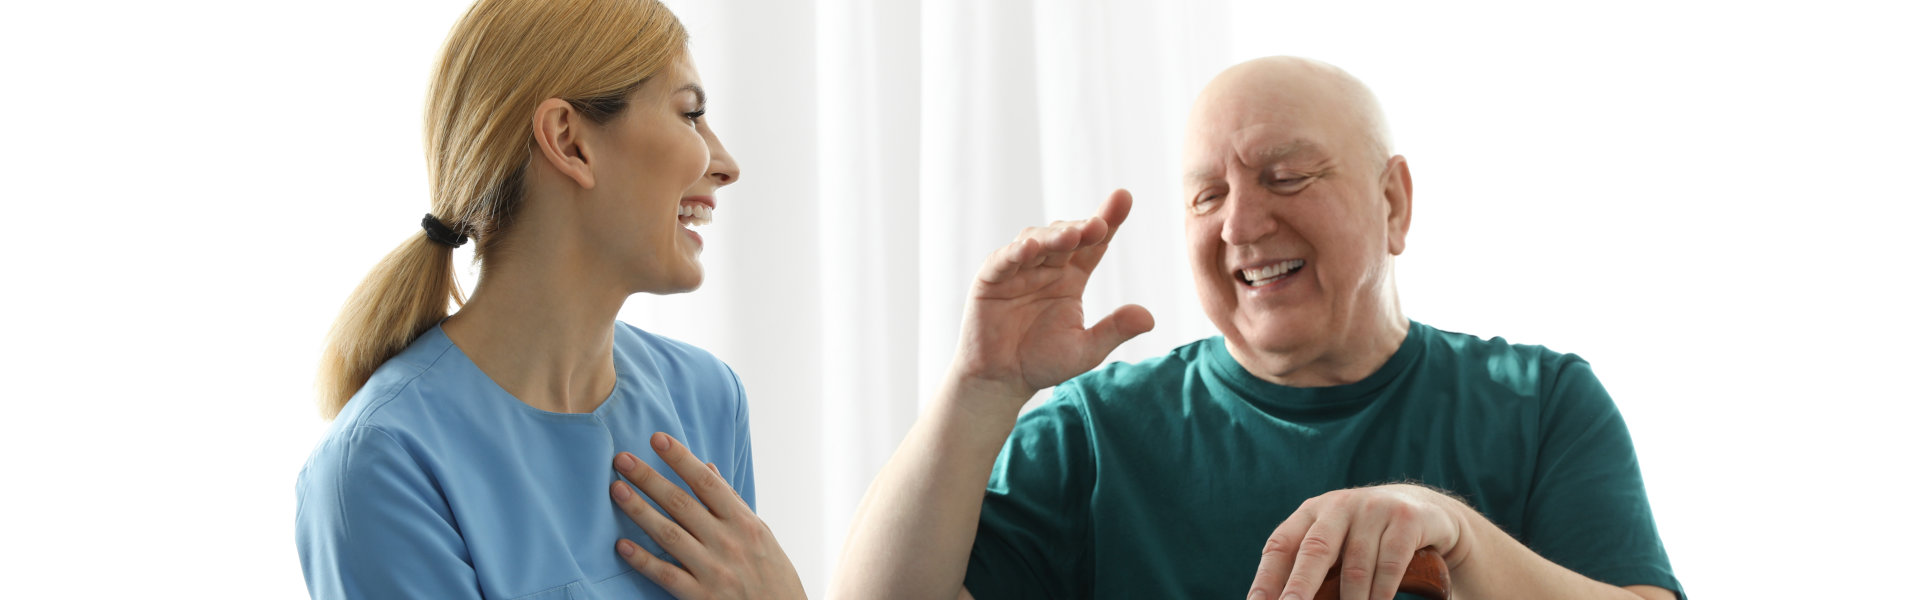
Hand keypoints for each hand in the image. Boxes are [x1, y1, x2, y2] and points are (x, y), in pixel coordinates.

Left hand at [611, 433, 804, 599]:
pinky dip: (643, 560)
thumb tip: (708, 470)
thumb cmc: (772, 575)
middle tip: (621, 459)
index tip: (658, 439)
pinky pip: (666, 576)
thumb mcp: (761, 534)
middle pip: (682, 504)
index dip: (681, 459)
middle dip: (649, 479)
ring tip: (617, 490)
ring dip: (640, 511)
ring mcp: (714, 570)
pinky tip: (622, 546)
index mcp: (744, 523)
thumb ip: (732, 503)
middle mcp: (728, 542)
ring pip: (670, 535)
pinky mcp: (701, 597)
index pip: (707, 484)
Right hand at [950, 189, 1154, 405]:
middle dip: (1082, 228)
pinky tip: (1030, 248)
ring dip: (1053, 236)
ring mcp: (1018, 270)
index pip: (1094, 244)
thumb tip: (1150, 318)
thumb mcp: (1085, 350)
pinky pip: (1003, 260)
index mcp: (1072, 277)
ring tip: (1071, 237)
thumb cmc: (1043, 362)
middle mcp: (1047, 266)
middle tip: (1099, 225)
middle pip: (1066, 236)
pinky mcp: (990, 279)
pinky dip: (1014, 252)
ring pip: (1036, 240)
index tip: (1123, 198)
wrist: (1001, 380)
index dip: (1109, 220)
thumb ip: (1114, 331)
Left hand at [1248, 484, 1470, 599]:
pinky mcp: (1405, 518)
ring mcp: (1373, 509)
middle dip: (1300, 587)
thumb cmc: (1370, 539)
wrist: (1428, 512)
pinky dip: (1381, 592)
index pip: (1281, 545)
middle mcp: (1338, 506)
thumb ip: (1314, 569)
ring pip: (1355, 566)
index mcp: (1312, 512)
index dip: (1266, 577)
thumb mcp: (1338, 545)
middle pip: (1314, 550)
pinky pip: (1390, 564)